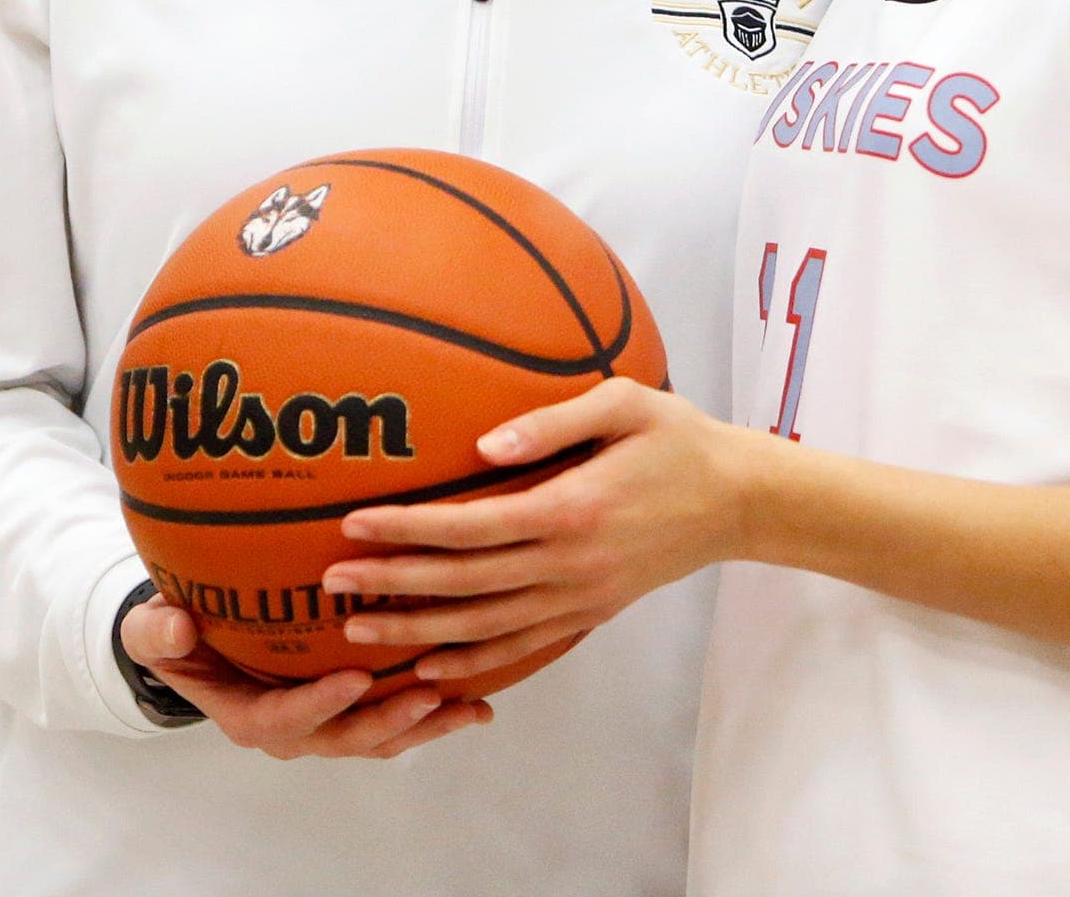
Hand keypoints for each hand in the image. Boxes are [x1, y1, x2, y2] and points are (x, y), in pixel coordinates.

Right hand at [118, 596, 491, 757]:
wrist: (201, 640)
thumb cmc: (181, 632)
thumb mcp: (154, 631)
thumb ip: (159, 633)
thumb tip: (175, 625)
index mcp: (250, 716)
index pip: (286, 719)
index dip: (320, 703)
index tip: (355, 678)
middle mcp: (296, 729)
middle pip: (347, 737)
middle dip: (390, 722)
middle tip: (430, 695)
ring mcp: (329, 722)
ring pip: (382, 735)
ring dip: (427, 724)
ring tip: (470, 707)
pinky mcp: (355, 708)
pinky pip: (397, 717)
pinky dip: (437, 712)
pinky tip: (480, 700)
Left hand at [320, 380, 758, 686]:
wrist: (739, 501)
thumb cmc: (678, 438)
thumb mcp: (625, 404)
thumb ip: (552, 421)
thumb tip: (483, 446)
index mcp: (571, 509)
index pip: (471, 525)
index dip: (409, 527)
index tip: (355, 522)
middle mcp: (570, 565)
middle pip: (464, 584)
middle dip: (392, 583)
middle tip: (330, 580)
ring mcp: (579, 598)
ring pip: (484, 628)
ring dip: (417, 632)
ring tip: (357, 629)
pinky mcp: (589, 614)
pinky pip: (521, 648)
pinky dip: (471, 663)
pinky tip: (429, 666)